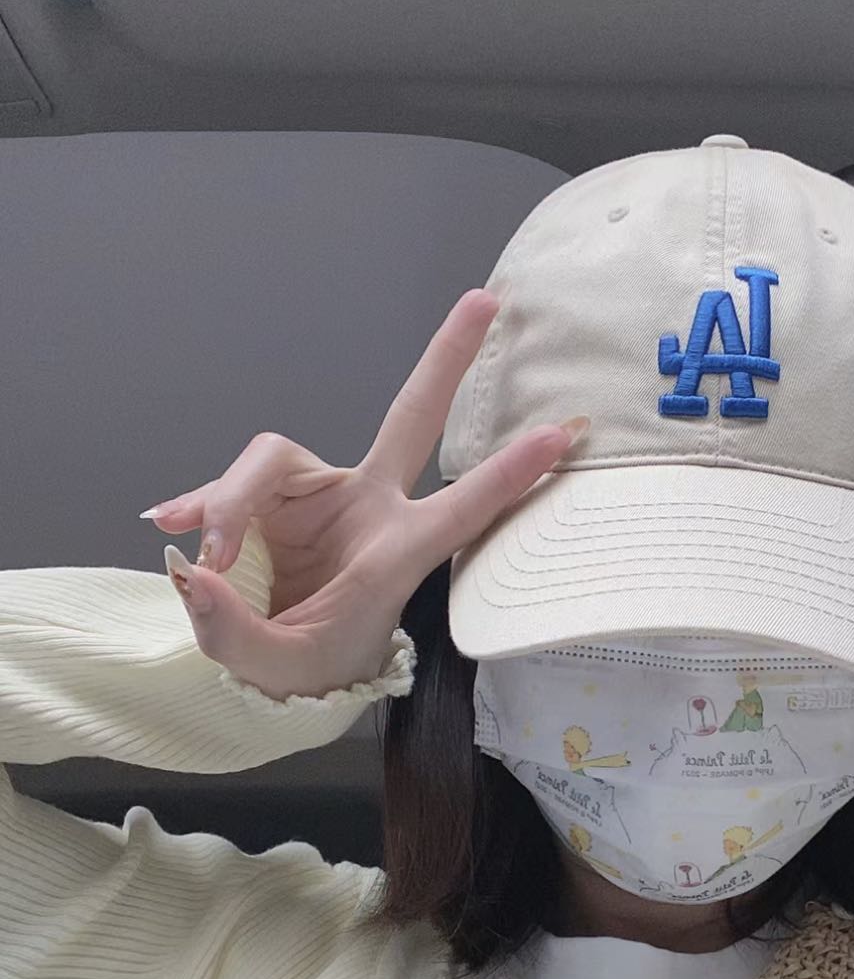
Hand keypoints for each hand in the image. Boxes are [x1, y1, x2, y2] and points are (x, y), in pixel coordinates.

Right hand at [141, 292, 583, 697]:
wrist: (276, 675)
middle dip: (446, 361)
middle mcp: (369, 510)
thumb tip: (199, 579)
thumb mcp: (274, 670)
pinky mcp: (275, 497)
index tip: (559, 437)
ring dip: (229, 502)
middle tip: (486, 303)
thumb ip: (235, 633)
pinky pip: (232, 482)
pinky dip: (200, 506)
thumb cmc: (304, 673)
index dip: (506, 476)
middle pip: (410, 418)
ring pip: (273, 458)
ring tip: (210, 559)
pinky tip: (169, 527)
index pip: (459, 511)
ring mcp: (323, 497)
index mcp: (396, 558)